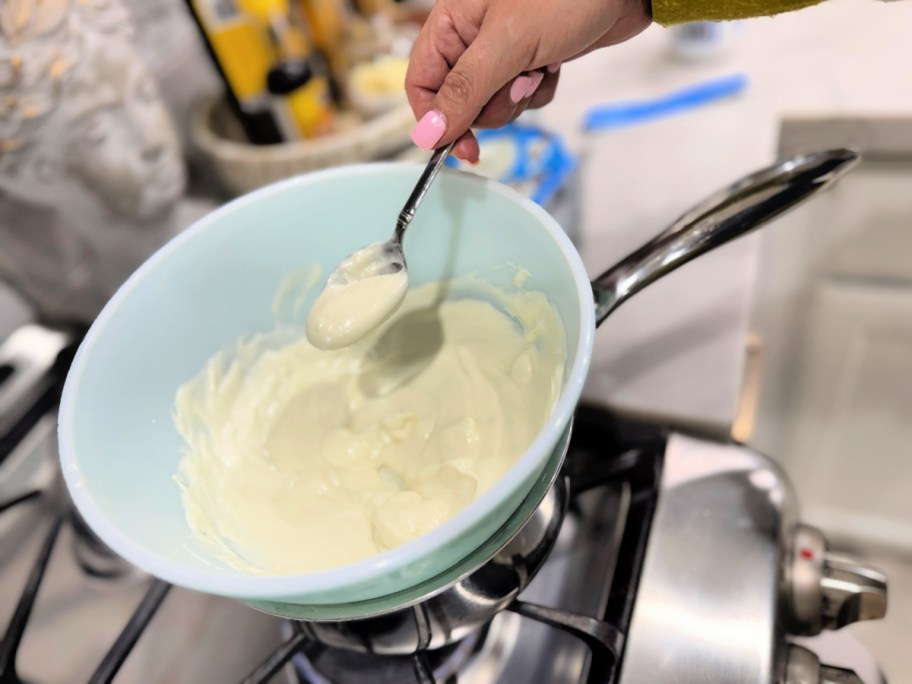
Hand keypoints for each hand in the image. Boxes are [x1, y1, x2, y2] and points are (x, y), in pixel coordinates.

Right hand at [405, 0, 651, 161]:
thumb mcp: (507, 44)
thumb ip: (465, 90)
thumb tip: (428, 133)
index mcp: (450, 22)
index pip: (421, 84)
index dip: (436, 120)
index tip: (461, 146)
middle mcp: (469, 37)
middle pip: (457, 102)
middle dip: (490, 105)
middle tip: (518, 83)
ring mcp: (500, 51)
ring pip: (490, 105)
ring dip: (517, 99)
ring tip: (539, 67)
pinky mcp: (528, 61)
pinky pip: (519, 98)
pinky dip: (538, 92)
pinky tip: (553, 67)